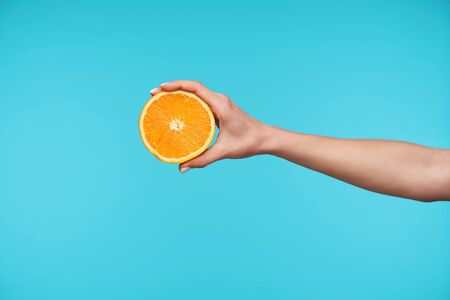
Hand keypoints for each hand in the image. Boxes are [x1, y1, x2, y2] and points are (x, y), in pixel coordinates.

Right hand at [151, 80, 270, 171]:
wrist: (265, 138)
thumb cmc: (248, 142)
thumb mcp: (224, 151)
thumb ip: (203, 159)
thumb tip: (182, 167)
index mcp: (220, 105)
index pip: (195, 87)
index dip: (176, 85)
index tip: (160, 89)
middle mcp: (219, 100)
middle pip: (192, 87)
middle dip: (172, 88)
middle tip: (154, 95)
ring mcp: (220, 103)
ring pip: (196, 93)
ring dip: (179, 94)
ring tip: (162, 101)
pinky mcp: (220, 109)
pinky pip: (200, 101)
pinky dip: (188, 103)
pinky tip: (178, 112)